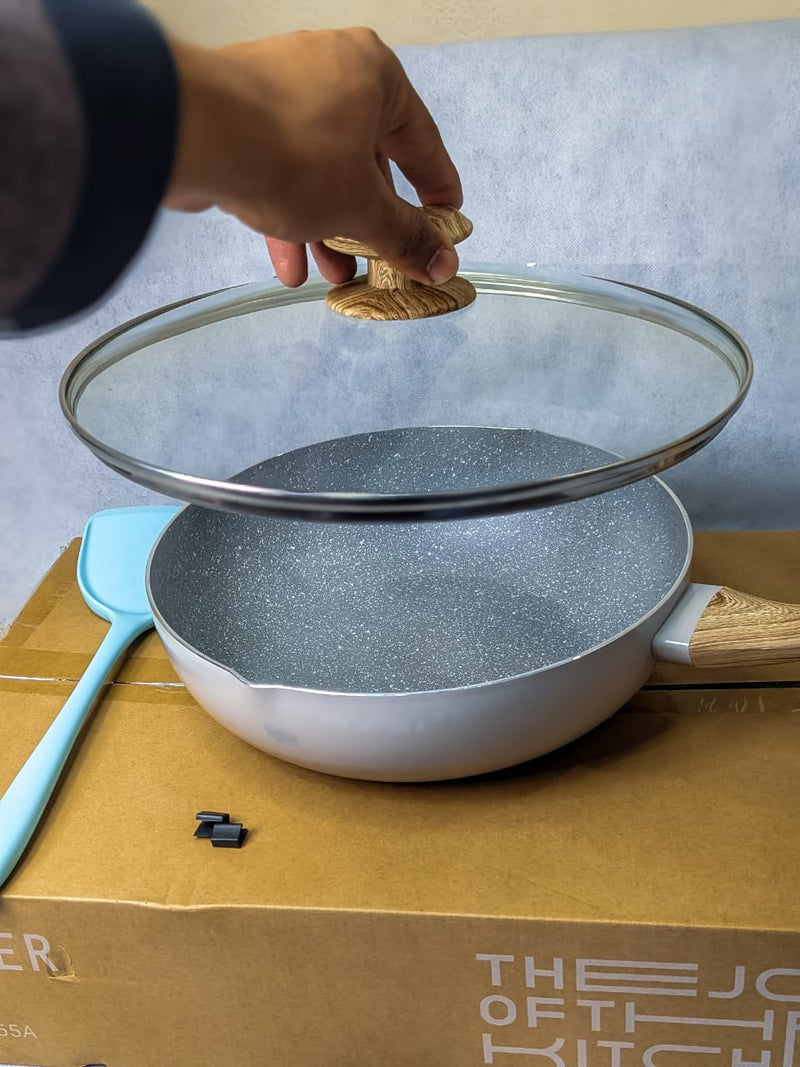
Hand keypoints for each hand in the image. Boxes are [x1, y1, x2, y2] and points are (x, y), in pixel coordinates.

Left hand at [165, 28, 462, 287]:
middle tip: (379, 263)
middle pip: (366, 160)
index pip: (421, 141)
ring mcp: (280, 89)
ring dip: (328, 229)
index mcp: (375, 74)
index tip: (446, 223)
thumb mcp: (363, 207)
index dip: (437, 190)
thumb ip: (406, 237)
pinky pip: (278, 168)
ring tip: (330, 274)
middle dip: (369, 224)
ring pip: (320, 170)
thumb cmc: (292, 152)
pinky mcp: (239, 114)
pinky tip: (288, 263)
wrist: (194, 133)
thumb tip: (442, 264)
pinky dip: (287, 213)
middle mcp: (330, 70)